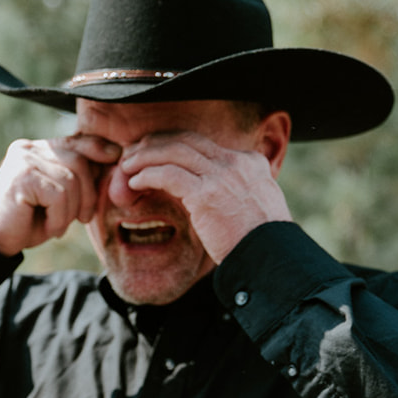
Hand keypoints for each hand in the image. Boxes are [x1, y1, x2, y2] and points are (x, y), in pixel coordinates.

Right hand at [0, 135, 122, 256]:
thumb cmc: (27, 221)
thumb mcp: (58, 197)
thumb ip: (78, 177)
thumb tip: (113, 158)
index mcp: (37, 149)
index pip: (75, 140)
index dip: (98, 148)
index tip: (115, 156)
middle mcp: (29, 149)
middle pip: (79, 160)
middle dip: (89, 193)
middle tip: (84, 218)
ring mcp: (23, 161)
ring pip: (71, 180)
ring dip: (71, 210)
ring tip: (58, 225)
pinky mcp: (21, 177)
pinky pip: (58, 195)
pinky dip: (59, 217)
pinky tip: (49, 228)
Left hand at [116, 129, 291, 262]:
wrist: (270, 258)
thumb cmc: (257, 242)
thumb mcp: (251, 207)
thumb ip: (231, 193)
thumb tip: (204, 197)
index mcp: (249, 162)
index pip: (202, 143)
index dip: (172, 145)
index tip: (152, 153)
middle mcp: (236, 163)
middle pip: (186, 140)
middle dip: (154, 144)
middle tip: (132, 154)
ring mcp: (222, 176)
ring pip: (173, 152)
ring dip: (145, 157)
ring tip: (126, 167)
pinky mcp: (207, 194)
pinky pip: (168, 175)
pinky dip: (147, 175)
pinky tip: (135, 183)